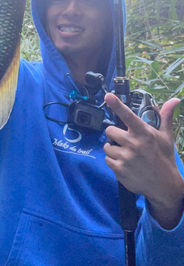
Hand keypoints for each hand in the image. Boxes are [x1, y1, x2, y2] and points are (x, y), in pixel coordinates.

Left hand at [104, 93, 183, 228]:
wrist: (164, 186)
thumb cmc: (163, 157)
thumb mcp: (165, 136)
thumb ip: (165, 117)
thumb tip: (175, 100)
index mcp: (144, 133)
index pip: (128, 116)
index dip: (117, 105)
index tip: (108, 96)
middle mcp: (134, 144)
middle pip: (110, 130)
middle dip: (115, 135)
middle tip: (125, 140)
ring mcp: (126, 157)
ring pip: (107, 146)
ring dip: (113, 149)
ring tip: (126, 154)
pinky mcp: (119, 170)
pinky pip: (107, 159)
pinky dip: (113, 161)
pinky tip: (125, 164)